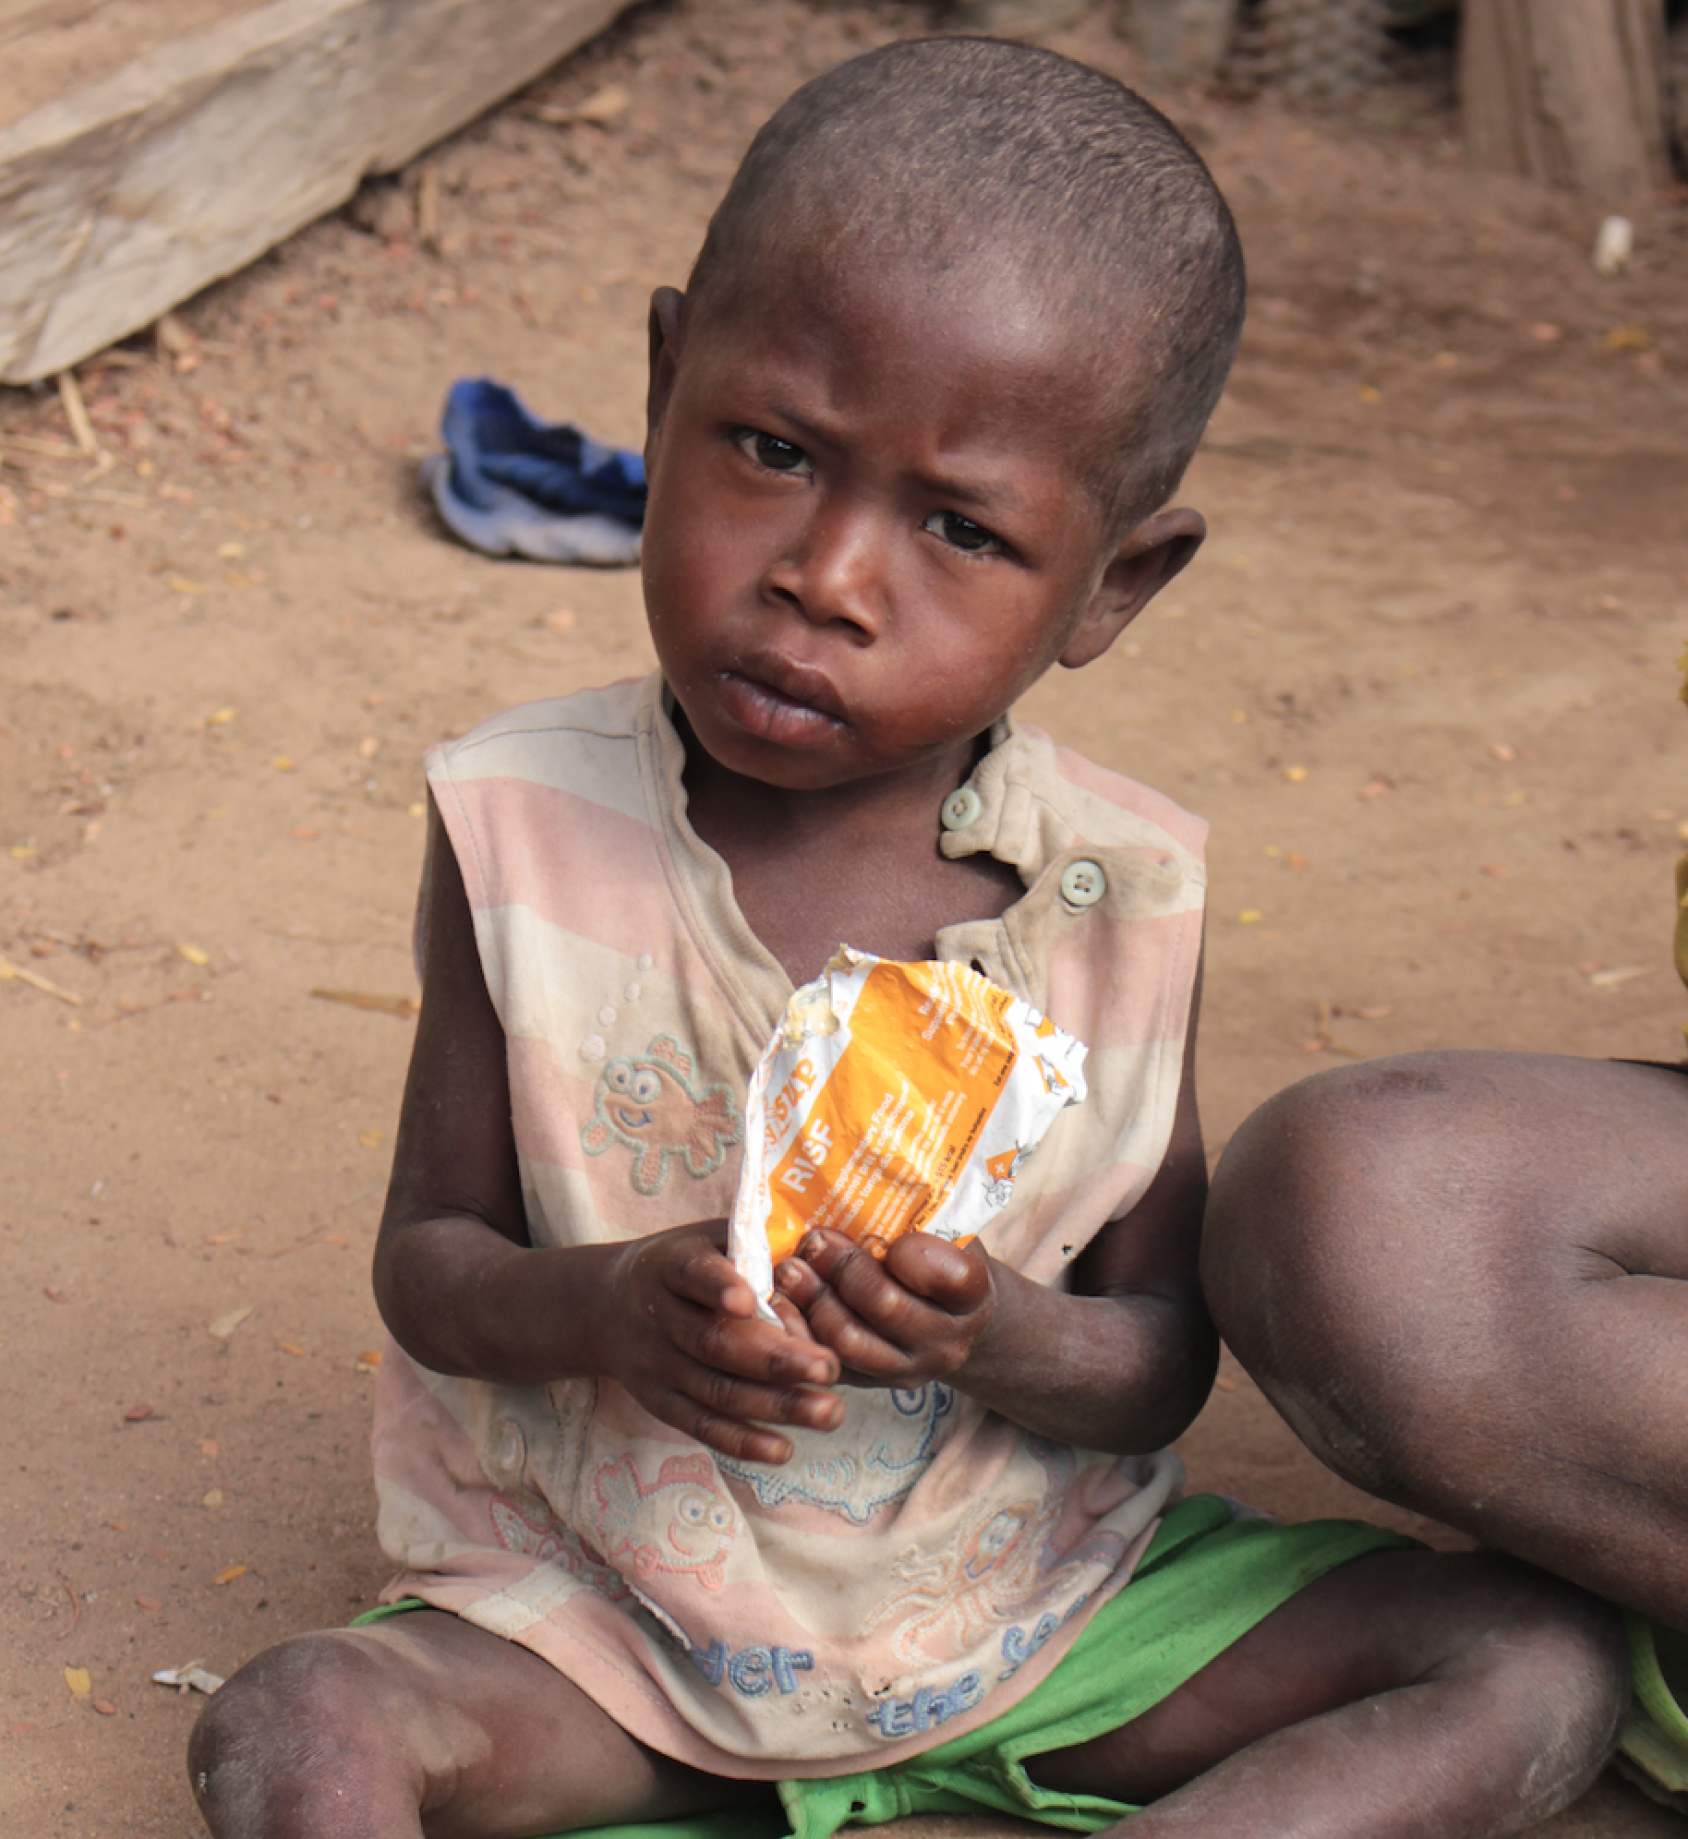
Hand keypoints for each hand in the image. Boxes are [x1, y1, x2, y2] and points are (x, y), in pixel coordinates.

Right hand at [602, 1221, 842, 1463]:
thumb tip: (815, 1254)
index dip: (717, 1286)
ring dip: (774, 1405)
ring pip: (715, 1390)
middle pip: (713, 1342)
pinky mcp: (660, 1402)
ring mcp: (657, 1365)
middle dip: (774, 1359)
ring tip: (829, 1412)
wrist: (605, 1306)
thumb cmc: (683, 1265)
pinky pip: (701, 1425)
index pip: (692, 1274)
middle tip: (829, 1367)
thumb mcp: (706, 1238)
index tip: (748, 1300)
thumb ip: (750, 1243)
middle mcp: (659, 1316)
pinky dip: (741, 1441)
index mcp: (671, 1264)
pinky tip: (784, 1448)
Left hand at [773, 1228, 995, 1387]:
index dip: (915, 1252)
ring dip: (811, 1298)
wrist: (955, 1322)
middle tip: (813, 1240)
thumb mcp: (950, 1235)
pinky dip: (796, 1330)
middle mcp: (945, 1341)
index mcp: (973, 1297)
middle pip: (885, 1305)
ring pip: (847, 1339)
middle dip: (841, 1267)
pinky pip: (823, 1360)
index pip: (951, 1276)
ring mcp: (906, 1369)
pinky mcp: (867, 1384)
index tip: (893, 1237)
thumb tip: (861, 1160)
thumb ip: (921, 1215)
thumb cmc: (943, 1260)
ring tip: (790, 1268)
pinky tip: (781, 1301)